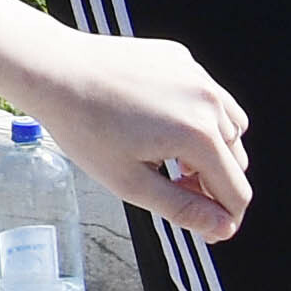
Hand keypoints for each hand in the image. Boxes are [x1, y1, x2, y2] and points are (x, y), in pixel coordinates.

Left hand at [20, 32, 252, 243]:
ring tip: (170, 159)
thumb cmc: (83, 125)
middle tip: (174, 192)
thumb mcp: (130, 182)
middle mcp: (208, 101)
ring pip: (230, 128)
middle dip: (213, 185)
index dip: (223, 219)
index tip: (206, 231)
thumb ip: (182, 208)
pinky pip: (208, 97)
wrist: (55, 69)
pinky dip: (199, 118)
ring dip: (212, 151)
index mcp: (198, 135)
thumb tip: (222, 227)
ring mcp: (197, 74)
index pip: (236, 191)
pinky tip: (162, 124)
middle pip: (236, 161)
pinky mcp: (181, 59)